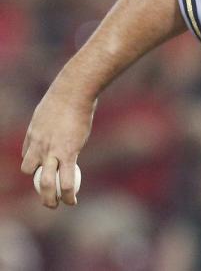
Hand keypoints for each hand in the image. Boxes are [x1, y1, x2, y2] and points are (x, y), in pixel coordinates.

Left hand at [21, 86, 96, 207]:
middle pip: (30, 173)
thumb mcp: (50, 110)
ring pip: (45, 181)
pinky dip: (68, 193)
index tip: (46, 168)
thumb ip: (49, 122)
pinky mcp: (68, 153)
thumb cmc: (65, 97)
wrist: (73, 94)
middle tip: (47, 198)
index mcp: (33, 135)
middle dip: (37, 188)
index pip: (28, 157)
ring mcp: (52, 151)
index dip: (35, 165)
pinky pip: (66, 179)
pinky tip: (72, 201)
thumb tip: (54, 122)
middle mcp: (38, 146)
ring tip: (57, 205)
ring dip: (49, 197)